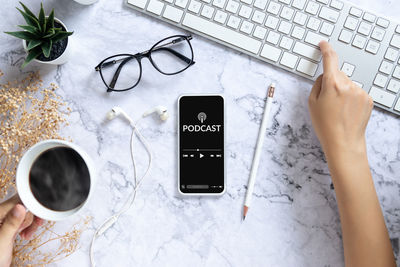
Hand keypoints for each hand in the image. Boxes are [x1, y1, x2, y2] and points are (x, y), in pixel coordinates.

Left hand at [0, 195, 43, 266]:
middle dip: (32, 216)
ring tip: (27, 234)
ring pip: (26, 213)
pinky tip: (25, 233)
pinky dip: (28, 226)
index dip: (31, 205)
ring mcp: (6, 220)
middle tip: (37, 224)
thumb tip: (20, 207)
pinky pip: (23, 220)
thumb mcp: (2, 240)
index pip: (17, 201)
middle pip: (24, 206)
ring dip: (30, 223)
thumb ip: (11, 223)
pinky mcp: (10, 226)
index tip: (40, 211)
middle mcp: (1, 215)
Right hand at [308, 41, 372, 158]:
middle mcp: (348, 85)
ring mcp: (360, 91)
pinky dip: (351, 98)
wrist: (344, 141)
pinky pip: (356, 92)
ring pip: (348, 84)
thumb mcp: (312, 103)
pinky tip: (347, 111)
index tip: (324, 44)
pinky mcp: (368, 99)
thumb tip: (324, 77)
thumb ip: (317, 85)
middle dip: (332, 82)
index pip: (330, 59)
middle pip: (338, 75)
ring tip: (338, 109)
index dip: (326, 49)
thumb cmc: (325, 125)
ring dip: (342, 91)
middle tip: (327, 101)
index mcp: (332, 84)